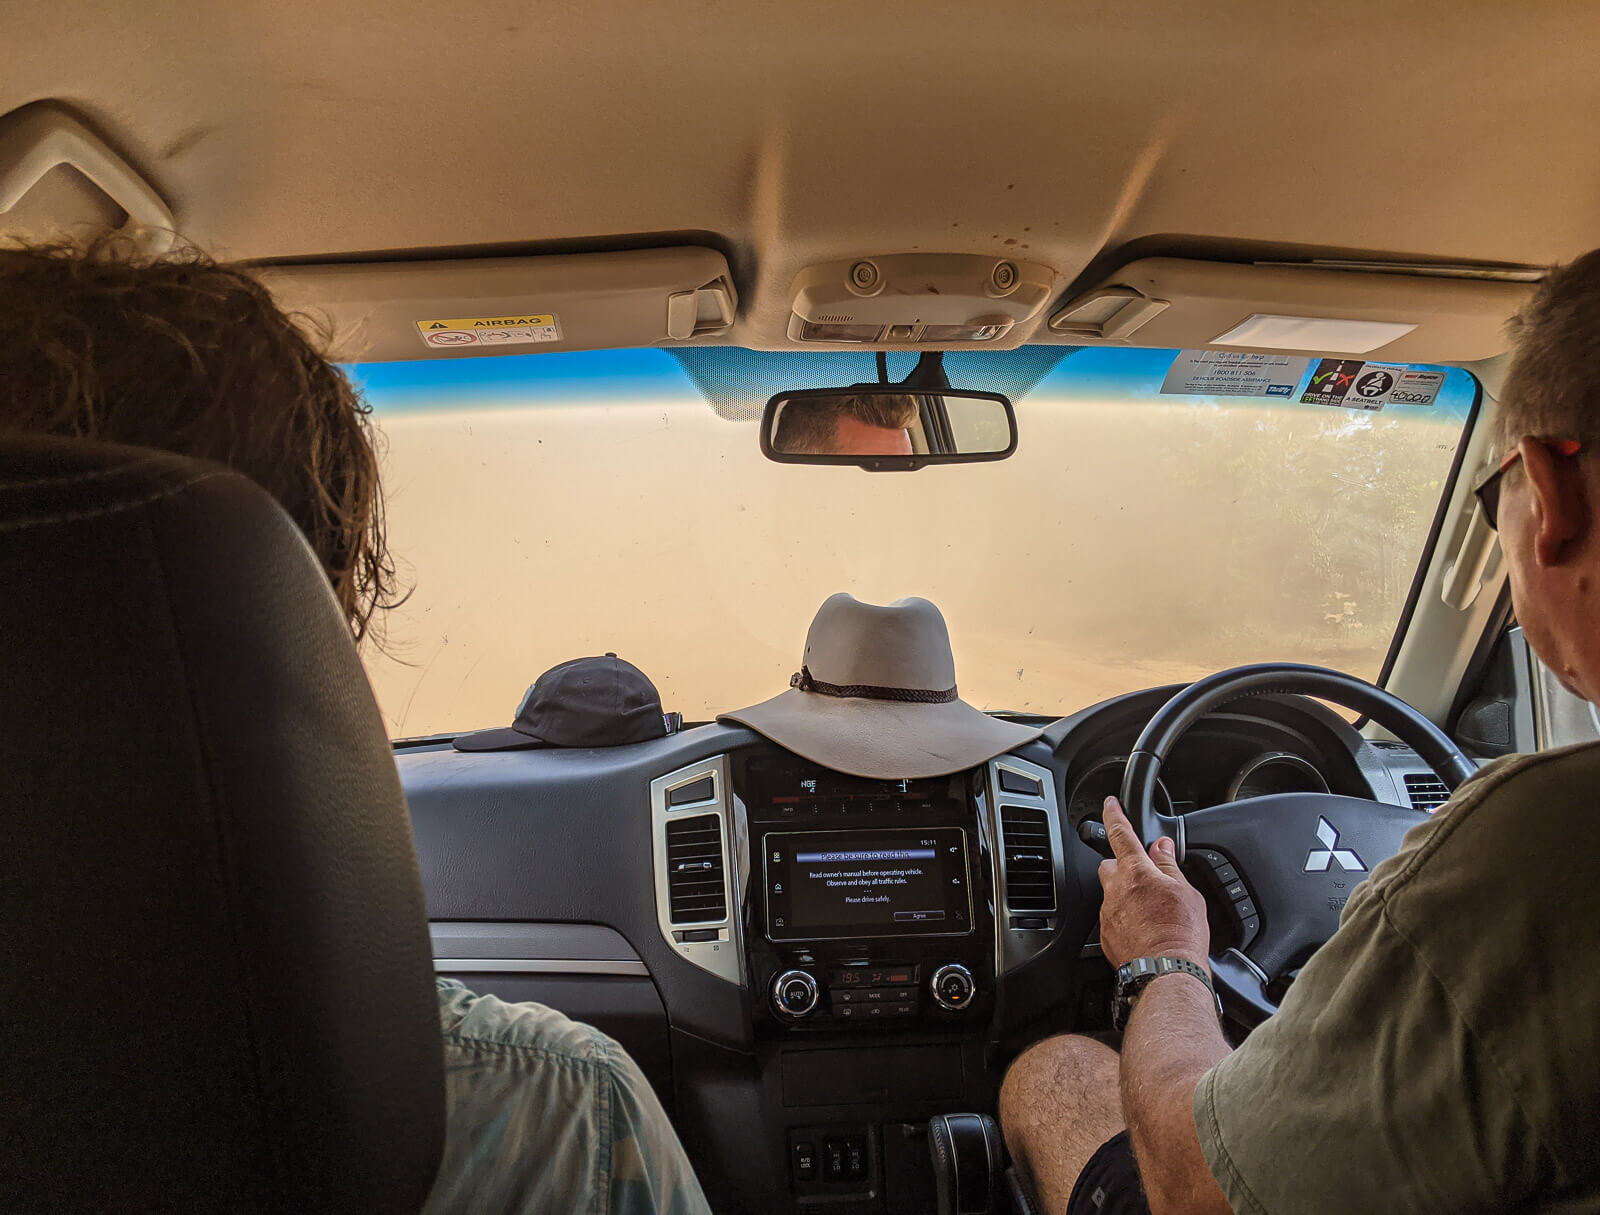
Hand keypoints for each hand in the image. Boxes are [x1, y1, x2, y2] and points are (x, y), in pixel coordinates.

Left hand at [1097, 796, 1210, 970]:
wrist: (1167, 971)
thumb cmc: (1181, 933)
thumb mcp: (1185, 891)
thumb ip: (1169, 865)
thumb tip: (1161, 846)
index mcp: (1136, 872)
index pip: (1120, 833)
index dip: (1114, 815)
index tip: (1109, 804)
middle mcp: (1116, 889)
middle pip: (1111, 866)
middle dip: (1124, 867)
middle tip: (1145, 880)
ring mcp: (1108, 912)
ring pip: (1111, 893)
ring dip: (1126, 895)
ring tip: (1149, 911)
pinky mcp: (1106, 934)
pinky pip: (1112, 917)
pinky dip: (1125, 919)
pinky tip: (1143, 929)